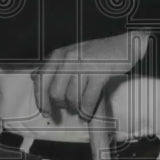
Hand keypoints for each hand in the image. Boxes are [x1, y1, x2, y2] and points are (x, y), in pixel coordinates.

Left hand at [33, 31, 149, 121]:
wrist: (125, 46)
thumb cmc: (98, 53)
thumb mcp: (72, 53)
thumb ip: (54, 65)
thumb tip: (34, 77)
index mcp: (60, 54)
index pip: (41, 80)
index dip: (41, 99)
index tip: (44, 111)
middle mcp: (69, 58)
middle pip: (55, 93)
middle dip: (60, 106)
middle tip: (68, 110)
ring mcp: (84, 65)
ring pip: (72, 98)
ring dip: (76, 109)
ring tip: (81, 109)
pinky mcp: (99, 73)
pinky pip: (87, 100)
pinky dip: (87, 111)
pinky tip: (88, 113)